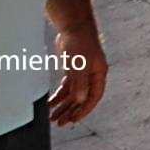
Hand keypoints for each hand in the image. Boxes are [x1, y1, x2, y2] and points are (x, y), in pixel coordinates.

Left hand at [47, 0, 107, 125]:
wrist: (72, 26)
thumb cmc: (80, 43)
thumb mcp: (79, 65)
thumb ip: (80, 83)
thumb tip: (80, 100)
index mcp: (98, 74)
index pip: (94, 97)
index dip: (84, 110)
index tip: (73, 120)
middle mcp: (91, 75)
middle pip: (82, 98)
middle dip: (71, 111)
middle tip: (60, 123)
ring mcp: (81, 73)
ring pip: (73, 94)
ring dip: (63, 106)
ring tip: (53, 117)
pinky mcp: (71, 69)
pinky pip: (65, 87)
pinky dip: (58, 96)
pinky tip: (50, 103)